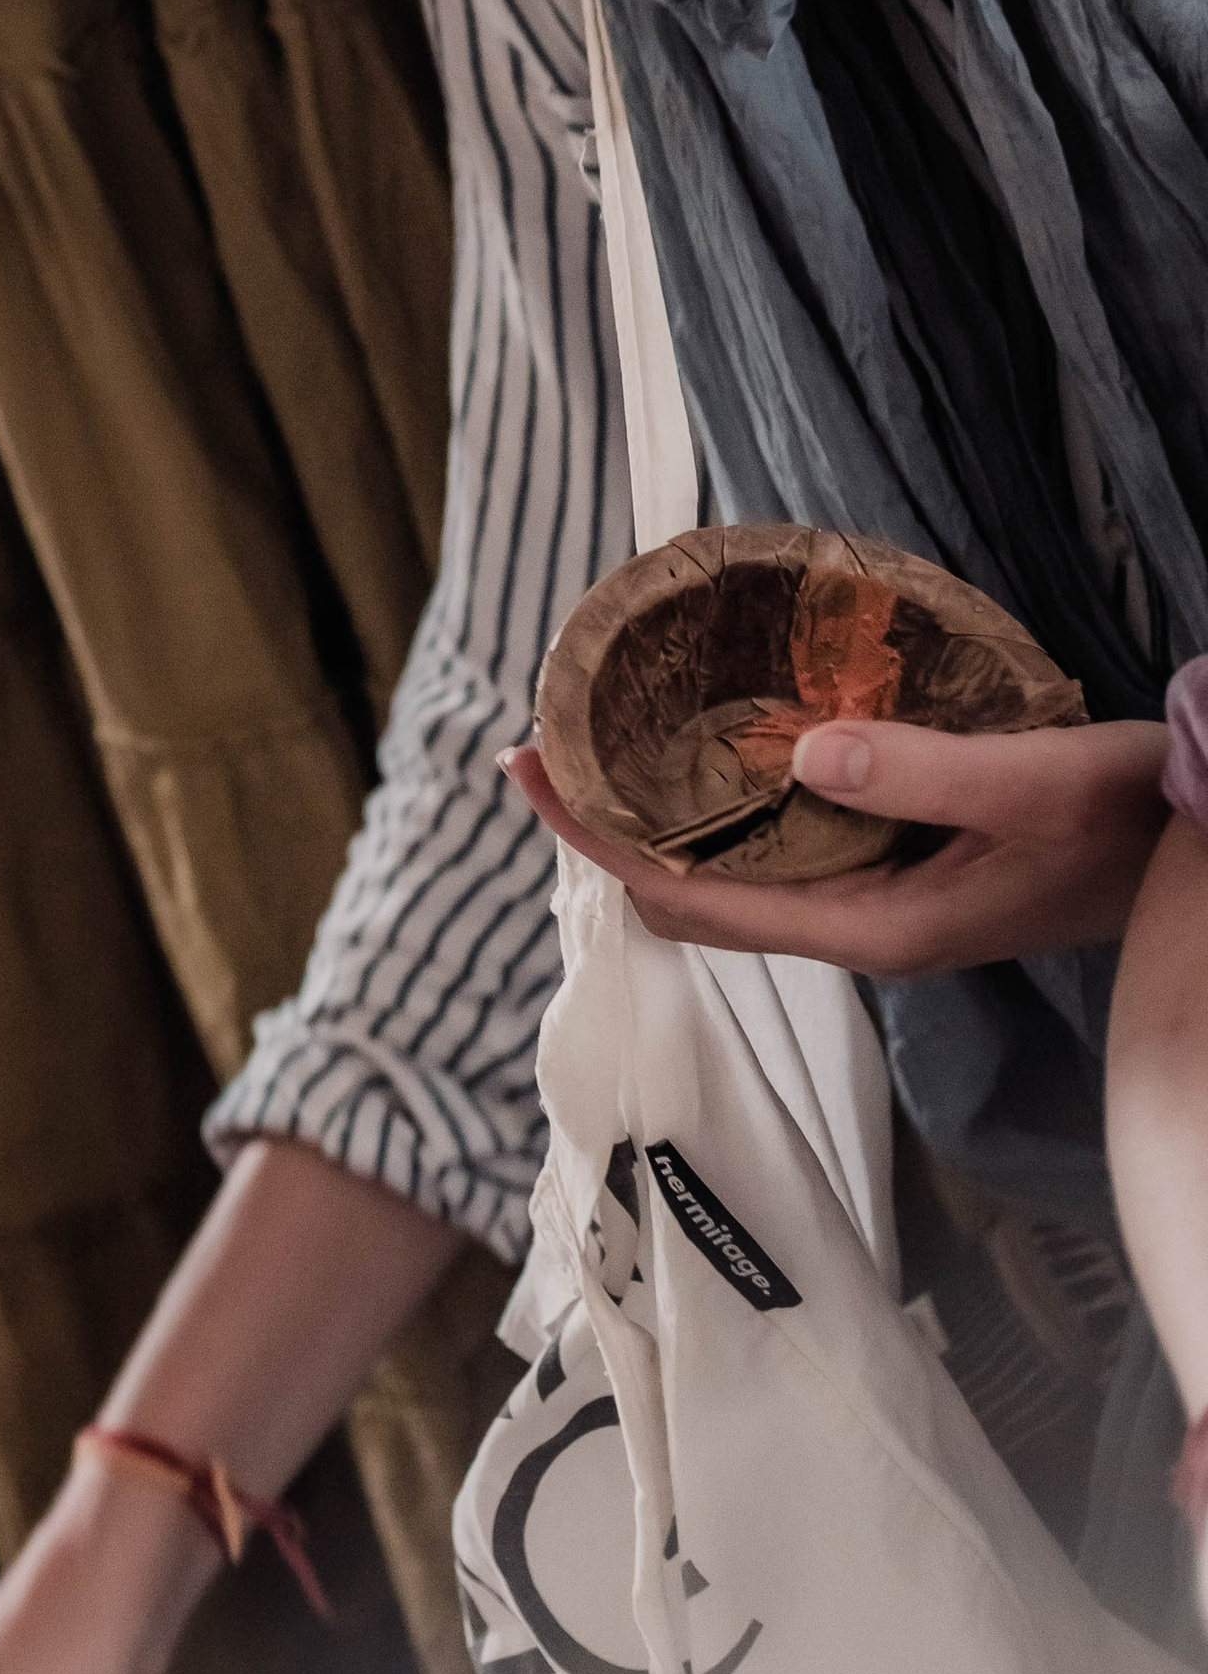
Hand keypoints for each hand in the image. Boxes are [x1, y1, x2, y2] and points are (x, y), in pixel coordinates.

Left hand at [504, 718, 1171, 978]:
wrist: (1194, 854)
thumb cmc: (1127, 823)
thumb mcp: (1033, 785)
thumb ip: (923, 774)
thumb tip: (797, 751)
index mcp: (875, 930)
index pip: (691, 899)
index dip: (598, 841)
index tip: (532, 771)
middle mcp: (859, 929)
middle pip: (689, 897)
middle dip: (606, 830)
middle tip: (544, 744)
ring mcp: (876, 906)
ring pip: (728, 876)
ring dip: (656, 820)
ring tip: (597, 743)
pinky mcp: (897, 875)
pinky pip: (775, 850)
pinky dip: (719, 806)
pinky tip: (705, 750)